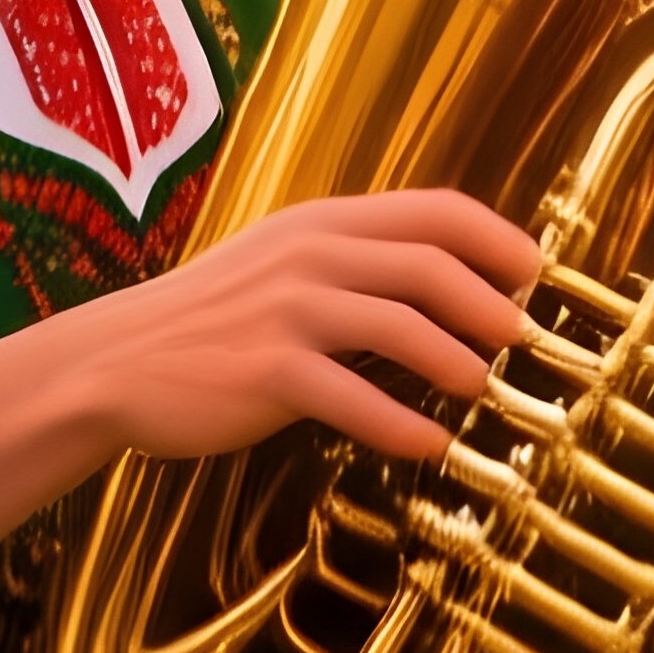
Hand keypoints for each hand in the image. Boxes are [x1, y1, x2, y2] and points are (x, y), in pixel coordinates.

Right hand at [0, 187, 541, 550]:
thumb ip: (353, 260)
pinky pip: (354, 398)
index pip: (433, 208)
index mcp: (323, 221)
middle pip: (428, 265)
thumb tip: (444, 279)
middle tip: (523, 336)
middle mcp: (311, 255)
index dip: (495, 237)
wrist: (119, 359)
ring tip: (482, 387)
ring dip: (458, 361)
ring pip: (401, 327)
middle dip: (490, 303)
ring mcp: (288, 311)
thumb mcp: (283, 261)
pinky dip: (402, 424)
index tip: (533, 271)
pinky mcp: (267, 371)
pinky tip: (430, 444)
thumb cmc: (214, 316)